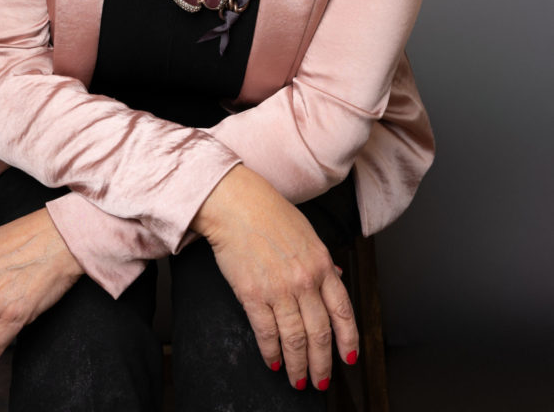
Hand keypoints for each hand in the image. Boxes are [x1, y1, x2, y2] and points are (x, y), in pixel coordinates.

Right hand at [191, 166, 357, 391]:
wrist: (235, 203)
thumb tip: (339, 276)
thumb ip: (323, 260)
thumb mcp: (307, 233)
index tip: (349, 358)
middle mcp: (305, 280)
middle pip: (320, 333)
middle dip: (322, 364)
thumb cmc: (269, 212)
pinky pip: (267, 333)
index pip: (343, 311)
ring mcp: (279, 289)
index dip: (348, 340)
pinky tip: (274, 362)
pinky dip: (272, 353)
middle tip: (321, 380)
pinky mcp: (252, 295)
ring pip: (295, 339)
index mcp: (322, 263)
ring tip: (297, 380)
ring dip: (298, 366)